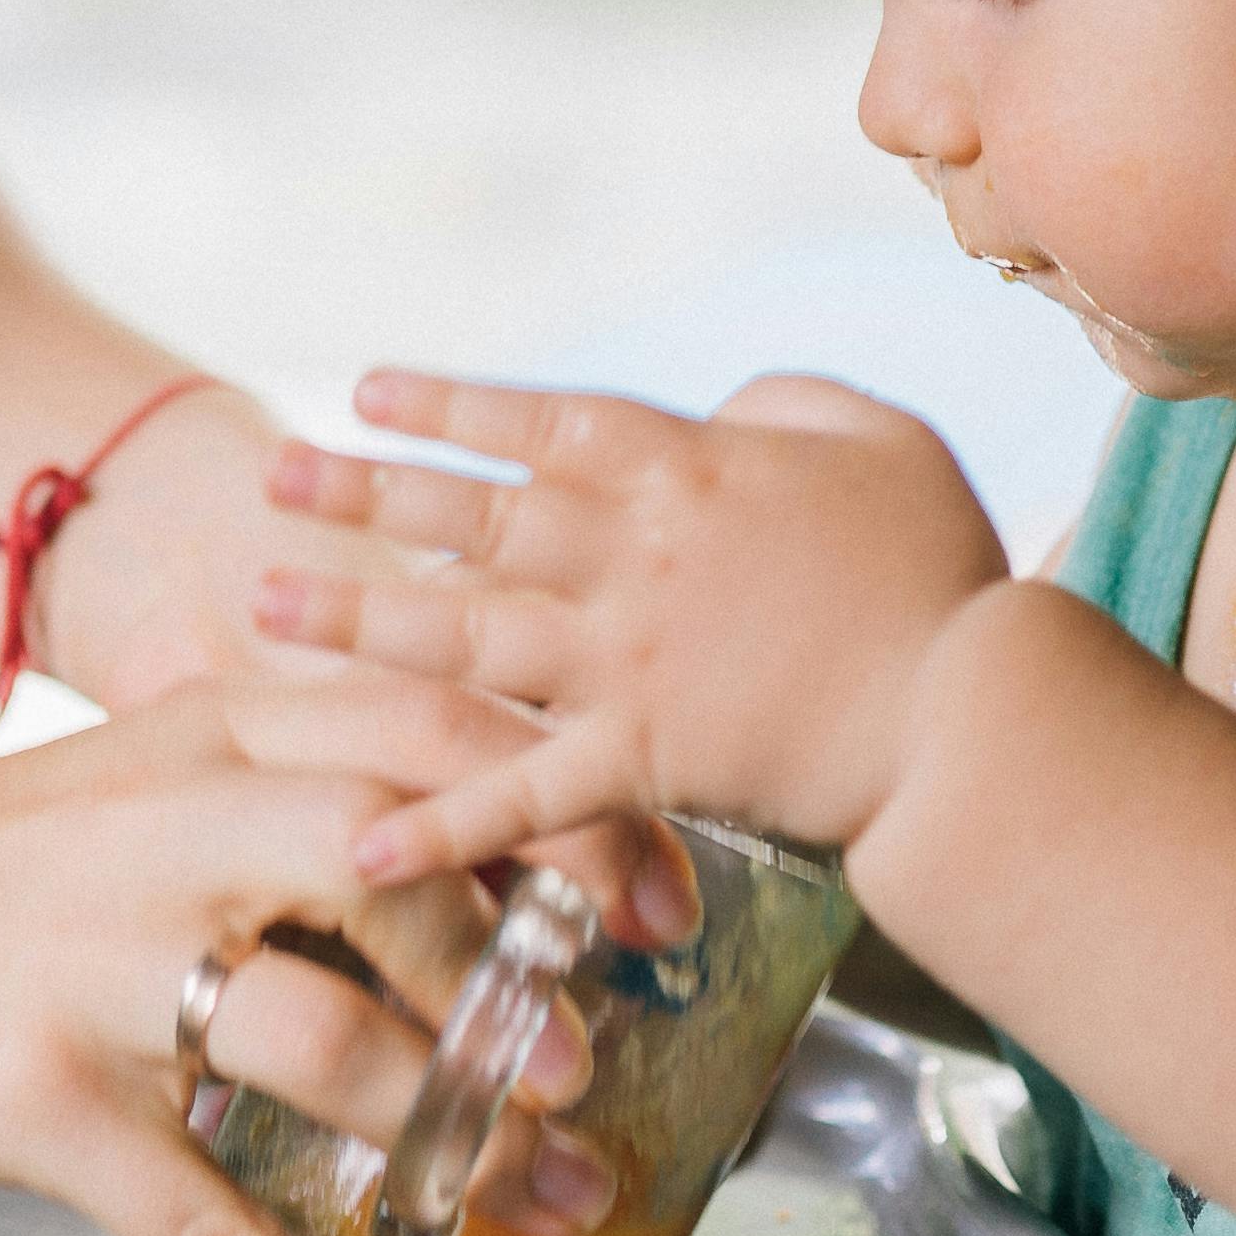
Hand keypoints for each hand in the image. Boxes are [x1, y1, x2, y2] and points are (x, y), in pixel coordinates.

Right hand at [0, 677, 618, 1235]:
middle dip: (529, 972)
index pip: (435, 733)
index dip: (572, 813)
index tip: (663, 901)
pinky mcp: (39, 1101)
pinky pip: (209, 1234)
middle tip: (603, 1062)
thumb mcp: (141, 776)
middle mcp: (170, 827)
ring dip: (455, 1136)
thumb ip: (293, 792)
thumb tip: (486, 861)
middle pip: (402, 865)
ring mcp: (100, 966)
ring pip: (326, 1041)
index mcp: (214, 733)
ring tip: (544, 1200)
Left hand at [252, 371, 1009, 867]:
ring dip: (357, 621)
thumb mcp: (876, 434)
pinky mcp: (642, 759)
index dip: (448, 406)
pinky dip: (441, 823)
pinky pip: (522, 793)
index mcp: (685, 467)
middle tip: (269, 483)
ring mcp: (627, 659)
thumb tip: (724, 408)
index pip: (540, 423)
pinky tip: (360, 840)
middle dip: (362, 496)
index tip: (366, 395)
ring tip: (266, 606)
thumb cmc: (944, 566)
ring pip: (464, 632)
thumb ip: (785, 404)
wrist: (970, 707)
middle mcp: (632, 553)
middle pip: (471, 515)